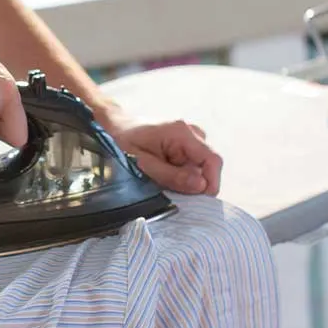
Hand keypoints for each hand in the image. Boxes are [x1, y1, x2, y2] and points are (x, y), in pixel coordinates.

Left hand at [106, 114, 222, 195]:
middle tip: (169, 188)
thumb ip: (172, 176)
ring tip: (160, 178)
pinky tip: (163, 173)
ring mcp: (191, 138)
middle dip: (193, 183)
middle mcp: (192, 133)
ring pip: (199, 168)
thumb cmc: (123, 141)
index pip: (212, 160)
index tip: (200, 201)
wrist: (115, 126)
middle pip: (207, 166)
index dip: (211, 183)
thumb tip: (201, 186)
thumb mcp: (142, 163)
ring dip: (185, 179)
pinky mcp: (186, 145)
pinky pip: (191, 165)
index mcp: (182, 133)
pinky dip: (180, 174)